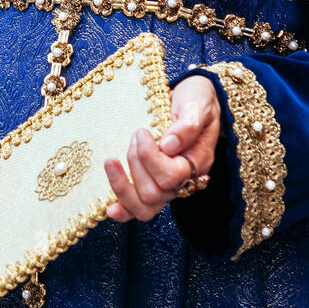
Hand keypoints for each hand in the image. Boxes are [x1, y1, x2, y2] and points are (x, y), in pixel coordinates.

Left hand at [104, 75, 219, 221]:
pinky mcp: (150, 184)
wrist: (190, 97)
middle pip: (155, 194)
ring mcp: (166, 185)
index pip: (172, 176)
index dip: (150, 157)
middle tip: (135, 135)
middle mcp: (183, 180)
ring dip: (122, 186)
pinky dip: (123, 210)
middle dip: (136, 164)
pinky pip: (138, 208)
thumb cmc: (196, 99)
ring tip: (112, 161)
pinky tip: (110, 208)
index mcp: (197, 161)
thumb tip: (168, 146)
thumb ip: (188, 124)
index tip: (142, 131)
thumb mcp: (197, 103)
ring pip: (145, 208)